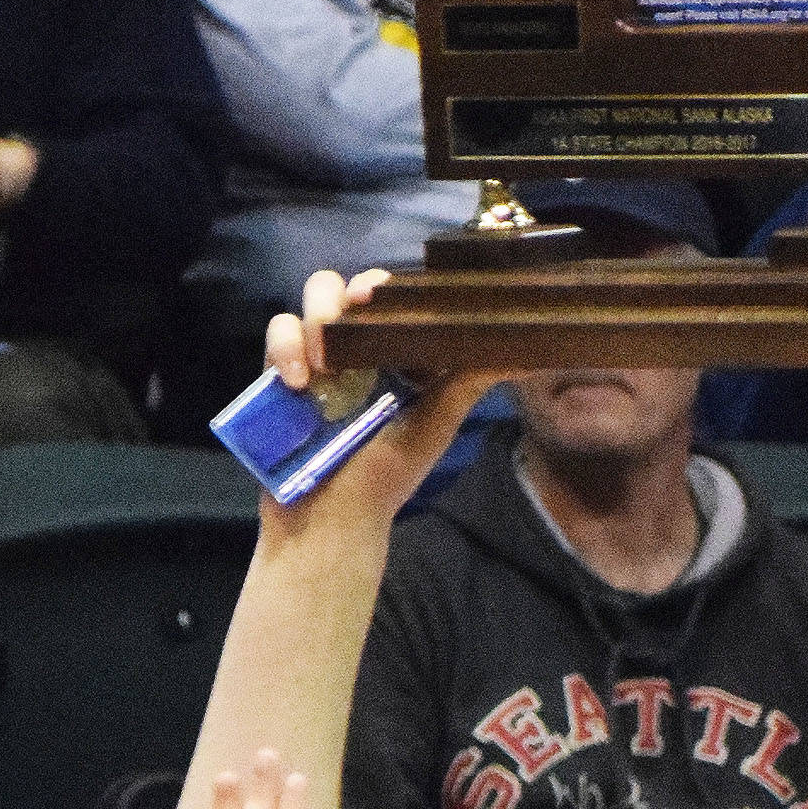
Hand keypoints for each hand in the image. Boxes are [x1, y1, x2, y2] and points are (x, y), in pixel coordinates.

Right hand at [264, 268, 501, 521]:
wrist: (325, 522)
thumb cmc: (384, 480)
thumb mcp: (434, 428)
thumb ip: (468, 385)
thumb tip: (528, 354)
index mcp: (402, 357)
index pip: (402, 299)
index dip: (398, 286)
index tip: (392, 291)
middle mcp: (362, 349)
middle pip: (356, 289)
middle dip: (355, 289)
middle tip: (358, 304)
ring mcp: (320, 356)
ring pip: (316, 298)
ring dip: (319, 314)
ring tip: (324, 359)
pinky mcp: (281, 370)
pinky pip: (279, 331)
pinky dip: (285, 346)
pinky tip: (298, 381)